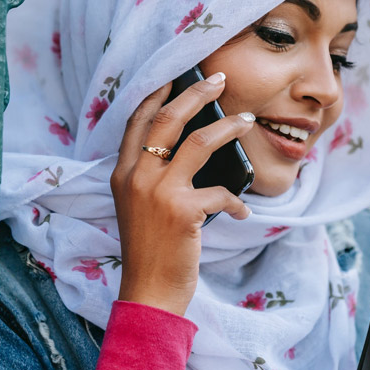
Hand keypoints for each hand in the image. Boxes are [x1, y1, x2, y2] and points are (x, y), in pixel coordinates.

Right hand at [110, 72, 253, 315]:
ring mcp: (159, 192)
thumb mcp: (139, 207)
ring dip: (228, 127)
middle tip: (219, 79)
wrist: (148, 292)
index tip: (175, 76)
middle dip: (196, 93)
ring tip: (246, 120)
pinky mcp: (183, 210)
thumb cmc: (149, 251)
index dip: (156, 94)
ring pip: (199, 141)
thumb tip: (194, 149)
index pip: (137, 121)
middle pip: (168, 118)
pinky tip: (242, 211)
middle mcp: (137, 177)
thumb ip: (153, 178)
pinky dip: (237, 201)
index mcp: (123, 174)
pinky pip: (222, 192)